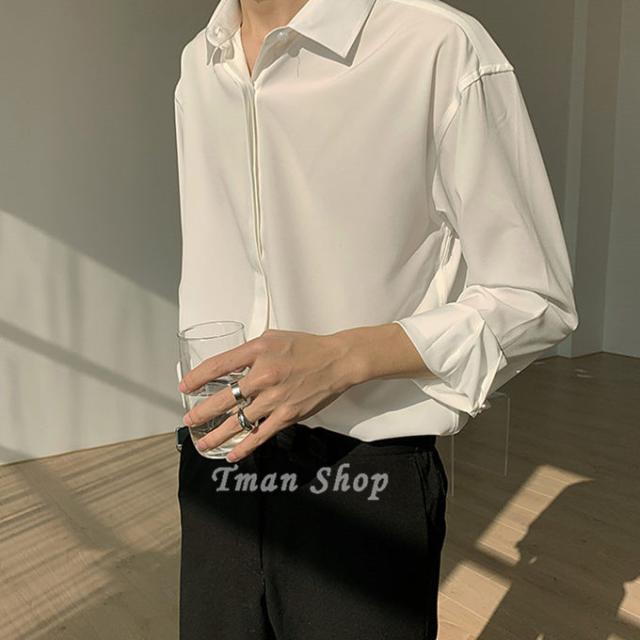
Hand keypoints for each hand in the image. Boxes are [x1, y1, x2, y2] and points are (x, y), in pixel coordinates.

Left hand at [178, 328, 359, 461]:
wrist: (337, 361)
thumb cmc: (306, 347)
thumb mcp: (273, 338)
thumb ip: (250, 351)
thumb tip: (230, 364)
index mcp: (258, 351)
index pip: (218, 366)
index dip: (197, 378)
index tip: (186, 387)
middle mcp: (264, 375)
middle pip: (223, 398)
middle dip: (201, 412)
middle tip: (188, 420)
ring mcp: (275, 398)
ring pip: (238, 421)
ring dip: (217, 435)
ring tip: (203, 443)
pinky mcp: (287, 415)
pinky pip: (260, 435)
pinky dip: (245, 447)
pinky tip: (232, 455)